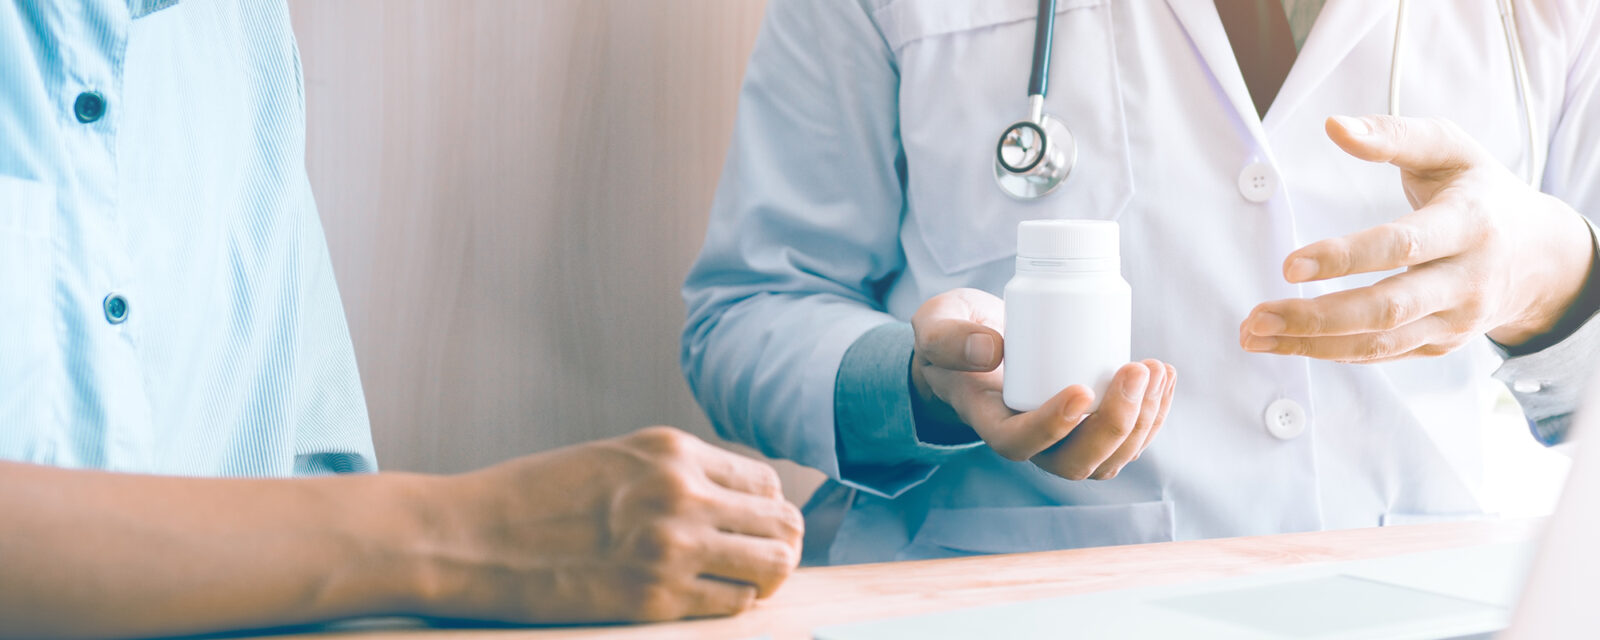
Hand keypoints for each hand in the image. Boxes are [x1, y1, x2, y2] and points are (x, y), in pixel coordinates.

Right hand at [412, 427, 802, 622]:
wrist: (468, 536)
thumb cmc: (533, 497)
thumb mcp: (615, 459)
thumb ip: (674, 473)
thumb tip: (732, 500)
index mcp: (672, 450)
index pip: (765, 482)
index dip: (767, 508)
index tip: (754, 525)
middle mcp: (682, 493)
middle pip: (781, 523)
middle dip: (780, 543)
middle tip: (763, 558)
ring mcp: (671, 548)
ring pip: (771, 567)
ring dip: (765, 576)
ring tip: (743, 580)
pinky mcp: (653, 599)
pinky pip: (732, 604)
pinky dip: (731, 603)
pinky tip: (705, 597)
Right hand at [910, 288, 1175, 480]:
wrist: (974, 345)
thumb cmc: (953, 335)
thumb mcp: (935, 326)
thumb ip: (949, 337)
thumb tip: (991, 351)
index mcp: (991, 423)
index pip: (1021, 444)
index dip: (1054, 426)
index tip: (1082, 389)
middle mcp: (1032, 443)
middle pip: (1078, 462)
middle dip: (1116, 424)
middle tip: (1135, 370)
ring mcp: (1065, 441)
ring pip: (1111, 458)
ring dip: (1143, 420)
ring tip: (1155, 369)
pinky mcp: (1090, 428)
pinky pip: (1130, 440)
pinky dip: (1155, 413)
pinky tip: (1164, 376)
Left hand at [1241, 115, 1596, 361]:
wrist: (1542, 256)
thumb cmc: (1482, 191)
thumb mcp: (1451, 149)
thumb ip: (1394, 136)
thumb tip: (1335, 126)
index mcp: (1470, 223)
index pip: (1402, 246)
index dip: (1344, 257)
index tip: (1288, 265)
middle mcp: (1467, 280)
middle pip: (1387, 309)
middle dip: (1316, 317)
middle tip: (1256, 317)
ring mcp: (1456, 320)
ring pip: (1380, 344)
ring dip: (1312, 345)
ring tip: (1255, 335)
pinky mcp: (1442, 344)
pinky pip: (1383, 356)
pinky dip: (1332, 353)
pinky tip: (1289, 344)